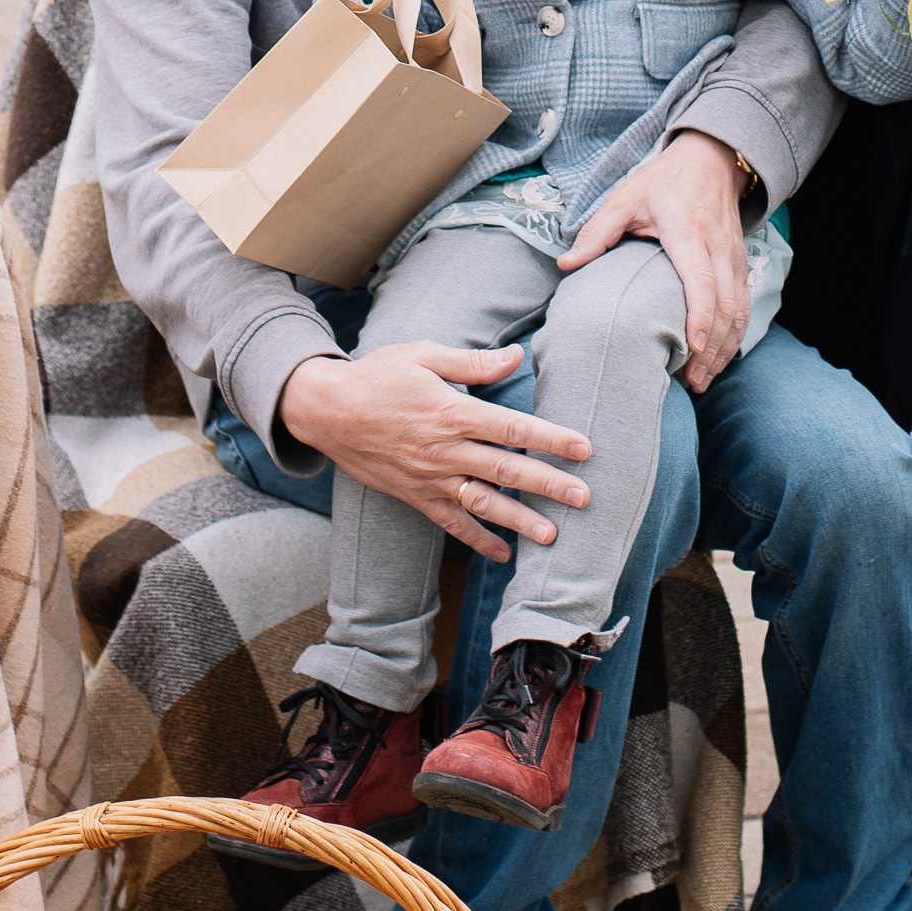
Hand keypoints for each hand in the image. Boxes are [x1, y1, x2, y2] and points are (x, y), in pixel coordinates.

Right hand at [276, 343, 591, 562]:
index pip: (511, 427)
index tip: (583, 448)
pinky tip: (503, 553)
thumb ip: (472, 363)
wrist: (327, 410)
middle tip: (584, 497)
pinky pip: (451, 522)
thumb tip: (516, 356)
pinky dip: (477, 540)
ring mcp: (430, 477)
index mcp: (452, 411)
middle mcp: (445, 449)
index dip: (550, 437)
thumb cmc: (378, 375)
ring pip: (483, 503)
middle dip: (547, 484)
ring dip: (519, 520)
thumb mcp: (423, 356)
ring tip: (553, 535)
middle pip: (505, 469)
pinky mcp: (415, 495)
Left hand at [558, 125, 749, 393]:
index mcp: (688, 232)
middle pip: (724, 305)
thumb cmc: (663, 180)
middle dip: (712, 349)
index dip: (699, 317)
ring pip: (739, 309)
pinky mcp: (741, 263)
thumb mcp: (625, 197)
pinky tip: (719, 358)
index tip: (692, 348)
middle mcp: (717, 247)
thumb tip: (566, 263)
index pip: (700, 280)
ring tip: (704, 381)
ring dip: (726, 348)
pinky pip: (744, 304)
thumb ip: (598, 231)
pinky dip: (735, 335)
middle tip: (693, 384)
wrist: (711, 159)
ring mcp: (734, 256)